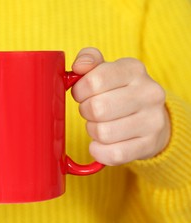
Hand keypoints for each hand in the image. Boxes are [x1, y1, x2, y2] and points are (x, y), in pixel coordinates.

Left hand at [71, 47, 170, 165]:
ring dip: (93, 131)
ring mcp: (152, 120)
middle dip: (86, 112)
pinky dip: (99, 150)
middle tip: (91, 111)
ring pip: (103, 132)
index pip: (94, 80)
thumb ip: (89, 60)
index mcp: (134, 69)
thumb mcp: (106, 70)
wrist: (151, 119)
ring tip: (99, 125)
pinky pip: (112, 154)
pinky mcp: (149, 145)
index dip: (80, 91)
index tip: (82, 94)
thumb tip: (80, 66)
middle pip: (97, 109)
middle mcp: (148, 93)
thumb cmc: (118, 92)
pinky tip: (101, 143)